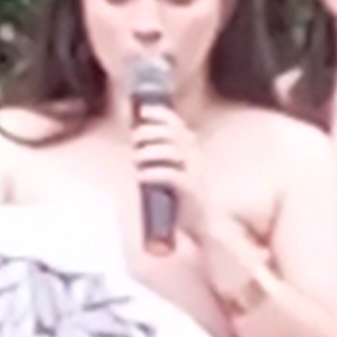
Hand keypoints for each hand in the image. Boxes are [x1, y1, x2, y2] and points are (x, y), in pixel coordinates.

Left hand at [130, 106, 208, 244]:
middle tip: (134, 140)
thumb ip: (163, 154)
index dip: (160, 114)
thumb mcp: (175, 169)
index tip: (143, 112)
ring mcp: (195, 173)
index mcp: (192, 149)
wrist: (203, 223)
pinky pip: (171, 176)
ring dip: (148, 152)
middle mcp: (195, 157)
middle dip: (149, 132)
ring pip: (170, 152)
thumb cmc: (183, 197)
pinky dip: (153, 173)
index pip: (177, 123)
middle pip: (171, 134)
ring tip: (135, 159)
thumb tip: (138, 140)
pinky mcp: (190, 190)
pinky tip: (141, 176)